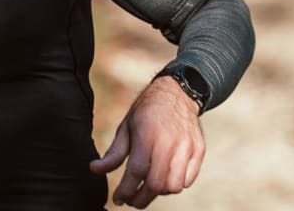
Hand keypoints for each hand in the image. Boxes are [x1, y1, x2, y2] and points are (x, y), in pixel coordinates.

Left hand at [89, 76, 205, 207]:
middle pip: (156, 184)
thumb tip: (94, 169)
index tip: (118, 199)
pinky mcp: (199, 150)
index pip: (137, 171)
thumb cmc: (146, 112)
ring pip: (174, 186)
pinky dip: (175, 184)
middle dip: (141, 199)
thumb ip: (114, 153)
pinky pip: (188, 180)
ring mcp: (187, 146)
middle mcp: (169, 141)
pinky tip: (164, 177)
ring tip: (148, 186)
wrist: (177, 93)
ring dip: (159, 192)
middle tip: (131, 201)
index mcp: (147, 133)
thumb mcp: (126, 127)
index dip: (126, 190)